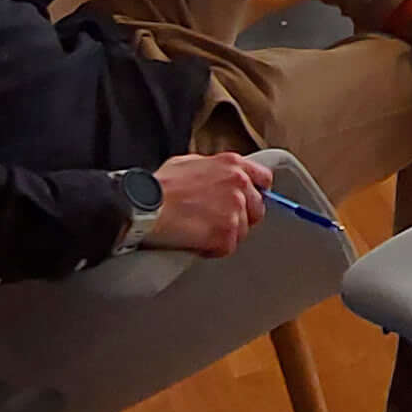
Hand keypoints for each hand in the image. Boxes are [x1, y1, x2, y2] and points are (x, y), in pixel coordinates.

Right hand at [136, 151, 272, 256]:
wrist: (147, 206)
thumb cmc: (161, 186)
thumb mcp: (190, 162)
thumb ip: (214, 169)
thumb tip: (219, 177)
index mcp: (232, 164)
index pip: (264, 178)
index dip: (256, 192)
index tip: (249, 201)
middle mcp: (239, 185)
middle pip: (256, 209)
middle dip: (240, 217)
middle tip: (216, 221)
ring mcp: (235, 210)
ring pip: (242, 231)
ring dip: (225, 234)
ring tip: (200, 230)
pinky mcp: (226, 233)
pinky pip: (227, 247)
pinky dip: (213, 248)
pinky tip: (196, 240)